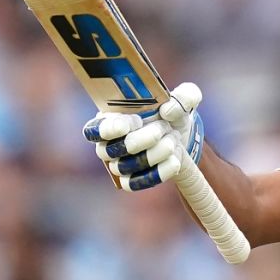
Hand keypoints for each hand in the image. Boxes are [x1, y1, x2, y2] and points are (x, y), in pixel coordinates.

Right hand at [82, 82, 204, 190]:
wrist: (183, 134)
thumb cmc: (173, 111)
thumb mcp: (185, 97)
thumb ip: (183, 97)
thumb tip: (168, 111)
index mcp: (111, 118)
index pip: (94, 129)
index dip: (109, 128)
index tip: (132, 122)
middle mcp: (108, 143)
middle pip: (110, 150)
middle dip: (140, 139)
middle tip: (162, 128)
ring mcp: (118, 163)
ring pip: (125, 166)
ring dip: (154, 154)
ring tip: (172, 141)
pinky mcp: (131, 180)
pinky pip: (136, 183)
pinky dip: (158, 172)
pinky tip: (174, 160)